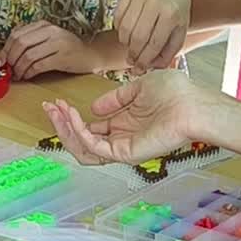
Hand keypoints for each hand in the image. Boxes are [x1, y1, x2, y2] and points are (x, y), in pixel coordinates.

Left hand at [0, 20, 95, 80]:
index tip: (0, 61)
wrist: (92, 54)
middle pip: (20, 43)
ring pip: (28, 56)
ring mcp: (58, 43)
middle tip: (9, 70)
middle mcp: (50, 31)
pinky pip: (39, 66)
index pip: (17, 34)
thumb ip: (31, 42)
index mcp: (44, 24)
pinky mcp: (63, 57)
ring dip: (20, 69)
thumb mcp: (48, 39)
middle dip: (11, 59)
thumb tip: (6, 55)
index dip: (5, 49)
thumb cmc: (67, 49)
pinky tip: (28, 76)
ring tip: (19, 75)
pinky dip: (30, 73)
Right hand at [42, 70, 215, 164]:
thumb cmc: (175, 93)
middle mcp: (121, 138)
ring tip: (56, 111)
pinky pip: (94, 148)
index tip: (56, 102)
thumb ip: (116, 98)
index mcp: (125, 125)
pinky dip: (79, 133)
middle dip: (62, 124)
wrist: (192, 104)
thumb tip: (94, 108)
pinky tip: (72, 116)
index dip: (70, 117)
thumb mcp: (139, 87)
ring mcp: (123, 147)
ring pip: (84, 149)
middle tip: (49, 106)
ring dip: (66, 130)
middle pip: (82, 140)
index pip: (90, 129)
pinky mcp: (126, 153)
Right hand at [115, 0, 189, 69]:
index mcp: (171, 13)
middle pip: (137, 36)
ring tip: (132, 46)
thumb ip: (167, 53)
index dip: (145, 59)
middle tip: (133, 60)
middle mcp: (156, 1)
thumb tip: (149, 68)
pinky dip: (120, 29)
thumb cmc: (176, 14)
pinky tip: (127, 32)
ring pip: (125, 27)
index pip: (154, 43)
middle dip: (133, 53)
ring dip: (126, 42)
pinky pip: (118, 16)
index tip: (140, 68)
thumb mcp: (179, 34)